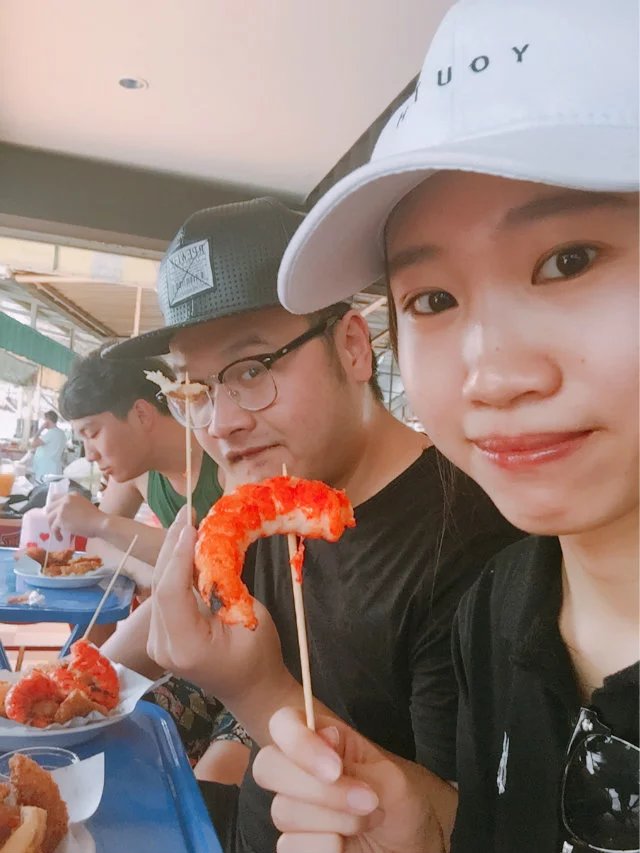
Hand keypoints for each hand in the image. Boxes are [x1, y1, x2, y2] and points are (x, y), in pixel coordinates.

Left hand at [46, 493, 103, 540]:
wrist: (99, 523)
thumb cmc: (96, 517)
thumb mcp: (84, 506)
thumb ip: (73, 506)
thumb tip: (65, 515)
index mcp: (72, 495)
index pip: (55, 497)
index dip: (53, 506)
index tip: (54, 513)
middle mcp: (65, 499)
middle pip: (49, 507)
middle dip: (50, 516)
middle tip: (53, 523)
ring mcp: (62, 509)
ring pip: (49, 517)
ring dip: (52, 526)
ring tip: (58, 532)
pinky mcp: (60, 519)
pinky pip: (53, 527)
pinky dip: (56, 534)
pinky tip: (60, 538)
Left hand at [147, 506, 291, 725]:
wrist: (251, 690)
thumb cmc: (259, 656)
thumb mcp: (251, 617)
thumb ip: (226, 586)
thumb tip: (210, 547)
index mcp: (186, 647)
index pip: (171, 592)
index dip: (179, 554)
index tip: (192, 523)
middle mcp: (163, 646)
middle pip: (160, 585)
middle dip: (173, 545)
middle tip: (188, 511)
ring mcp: (157, 642)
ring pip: (159, 587)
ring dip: (173, 553)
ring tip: (187, 521)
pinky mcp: (160, 635)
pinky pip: (164, 595)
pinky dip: (175, 568)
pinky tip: (185, 545)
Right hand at [253, 708, 453, 852]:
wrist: (412, 846)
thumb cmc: (401, 804)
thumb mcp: (390, 779)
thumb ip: (354, 762)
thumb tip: (324, 737)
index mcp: (322, 741)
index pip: (283, 723)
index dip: (298, 743)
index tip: (335, 770)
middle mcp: (300, 771)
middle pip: (268, 767)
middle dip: (318, 790)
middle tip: (366, 801)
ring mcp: (295, 809)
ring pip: (283, 811)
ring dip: (334, 821)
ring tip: (367, 822)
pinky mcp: (296, 844)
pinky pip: (288, 846)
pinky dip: (324, 848)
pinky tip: (345, 846)